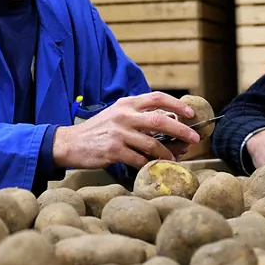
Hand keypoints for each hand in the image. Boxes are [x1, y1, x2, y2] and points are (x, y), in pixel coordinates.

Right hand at [53, 93, 199, 170]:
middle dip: (181, 130)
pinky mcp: (113, 151)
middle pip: (160, 121)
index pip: (157, 98)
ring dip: (168, 153)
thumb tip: (168, 121)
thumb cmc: (98, 130)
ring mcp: (119, 134)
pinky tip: (154, 167)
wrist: (70, 143)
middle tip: (194, 138)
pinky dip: (149, 165)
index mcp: (126, 104)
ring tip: (175, 159)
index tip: (191, 113)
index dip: (177, 104)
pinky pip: (139, 160)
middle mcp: (124, 116)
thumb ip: (138, 115)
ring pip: (152, 144)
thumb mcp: (117, 115)